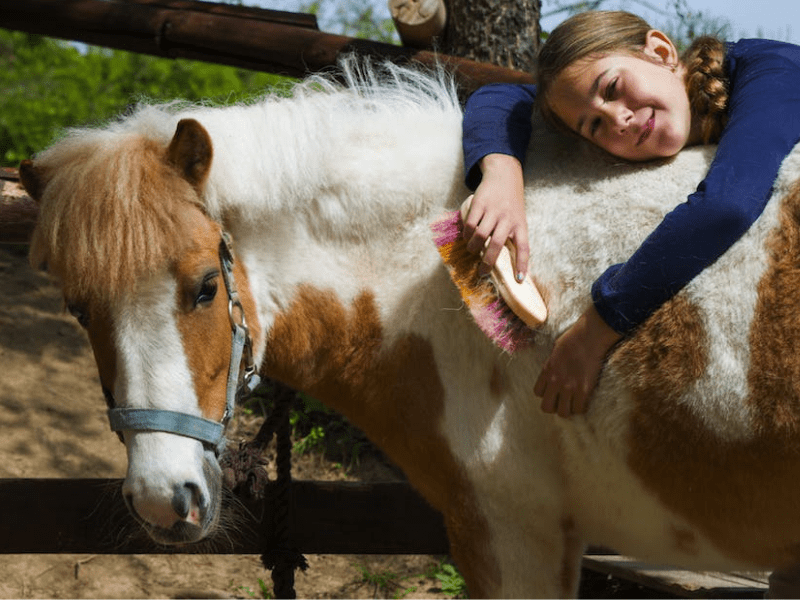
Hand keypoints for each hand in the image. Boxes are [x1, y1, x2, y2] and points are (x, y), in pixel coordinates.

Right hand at [462, 153, 528, 279]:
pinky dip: (466, 234)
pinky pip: (470, 224)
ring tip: (472, 249)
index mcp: (520, 224)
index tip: (519, 280)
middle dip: (488, 262)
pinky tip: (466, 236)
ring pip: (480, 235)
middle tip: (482, 272)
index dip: (522, 264)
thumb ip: (512, 235)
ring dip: (473, 247)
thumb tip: (502, 260)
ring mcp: (493, 210)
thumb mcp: (518, 218)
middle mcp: (508, 218)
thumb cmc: (511, 203)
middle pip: (497, 244)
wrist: (504, 175)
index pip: (524, 247)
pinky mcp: (480, 203)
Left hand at [534, 305, 621, 417]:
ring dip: (568, 409)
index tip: (554, 391)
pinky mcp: (584, 390)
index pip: (538, 393)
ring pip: (563, 413)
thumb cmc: (573, 339)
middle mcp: (555, 382)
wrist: (589, 337)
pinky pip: (579, 409)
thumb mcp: (554, 352)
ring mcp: (569, 387)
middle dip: (554, 406)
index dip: (546, 393)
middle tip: (563, 401)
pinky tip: (584, 400)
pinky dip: (582, 407)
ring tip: (574, 402)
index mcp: (546, 371)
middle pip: (547, 407)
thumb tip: (554, 372)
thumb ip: (552, 366)